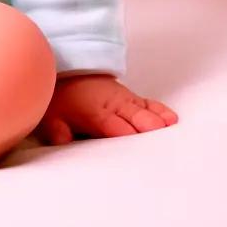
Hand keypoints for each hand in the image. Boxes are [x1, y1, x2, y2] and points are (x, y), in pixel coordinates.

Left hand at [31, 74, 178, 143]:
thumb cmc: (62, 96)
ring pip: (148, 115)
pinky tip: (172, 121)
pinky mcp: (133, 99)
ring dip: (159, 127)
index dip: (131, 144)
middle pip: (140, 124)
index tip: (141, 159)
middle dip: (150, 138)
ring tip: (174, 140)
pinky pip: (151, 105)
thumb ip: (58, 130)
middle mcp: (117, 107)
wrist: (67, 68)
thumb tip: (61, 141)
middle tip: (163, 154)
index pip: (120, 132)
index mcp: (98, 114)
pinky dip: (162, 113)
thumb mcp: (52, 114)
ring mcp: (127, 102)